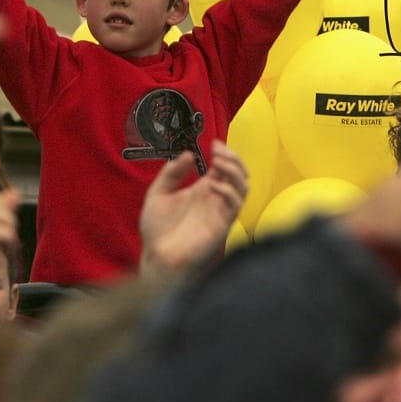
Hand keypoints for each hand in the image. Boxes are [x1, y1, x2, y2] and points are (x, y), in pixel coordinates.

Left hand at [139, 141, 248, 275]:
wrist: (157, 258)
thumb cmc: (157, 231)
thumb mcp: (158, 194)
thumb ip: (171, 173)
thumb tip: (188, 154)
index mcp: (204, 191)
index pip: (225, 167)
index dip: (224, 153)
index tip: (214, 144)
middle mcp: (216, 199)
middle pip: (239, 174)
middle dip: (233, 158)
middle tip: (219, 151)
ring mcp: (220, 212)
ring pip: (243, 187)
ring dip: (234, 171)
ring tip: (218, 162)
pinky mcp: (222, 225)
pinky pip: (235, 204)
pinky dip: (228, 190)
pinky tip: (212, 185)